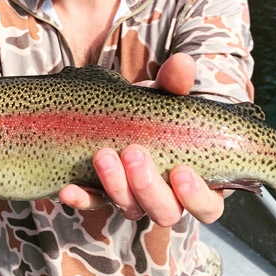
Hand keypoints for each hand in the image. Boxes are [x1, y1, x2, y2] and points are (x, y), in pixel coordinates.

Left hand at [59, 53, 224, 225]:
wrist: (120, 114)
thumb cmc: (156, 111)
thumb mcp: (164, 95)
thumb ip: (175, 83)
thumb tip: (182, 63)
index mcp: (196, 183)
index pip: (207, 207)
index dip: (196, 196)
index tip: (181, 171)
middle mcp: (166, 198)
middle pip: (165, 212)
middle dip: (148, 187)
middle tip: (133, 153)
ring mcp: (134, 200)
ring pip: (130, 210)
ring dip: (116, 186)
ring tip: (103, 155)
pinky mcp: (103, 196)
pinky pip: (93, 204)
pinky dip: (81, 199)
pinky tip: (68, 189)